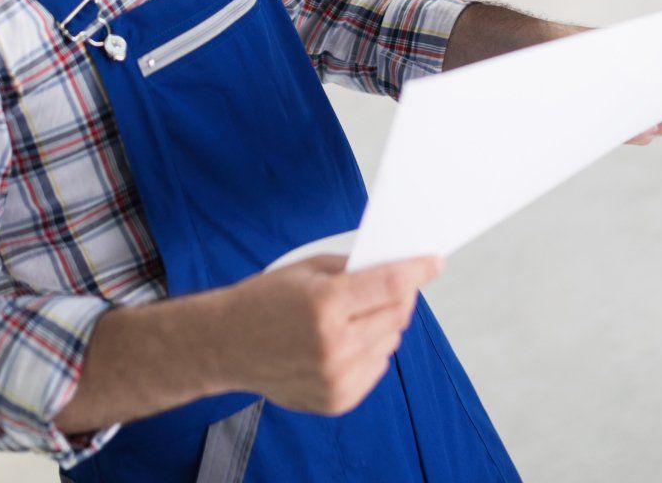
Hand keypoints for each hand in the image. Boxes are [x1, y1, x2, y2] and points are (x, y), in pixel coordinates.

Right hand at [218, 254, 440, 415]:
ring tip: (355, 315)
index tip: (434, 262)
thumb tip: (394, 266)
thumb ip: (351, 268)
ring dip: (384, 323)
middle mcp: (334, 344)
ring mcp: (337, 377)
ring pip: (391, 341)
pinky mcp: (338, 399)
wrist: (226, 345)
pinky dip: (372, 350)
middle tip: (393, 284)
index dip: (418, 270)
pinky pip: (377, 367)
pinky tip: (346, 340)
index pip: (391, 284)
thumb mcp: (304, 269)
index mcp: (324, 304)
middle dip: (400, 295)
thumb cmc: (261, 302)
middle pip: (397, 314)